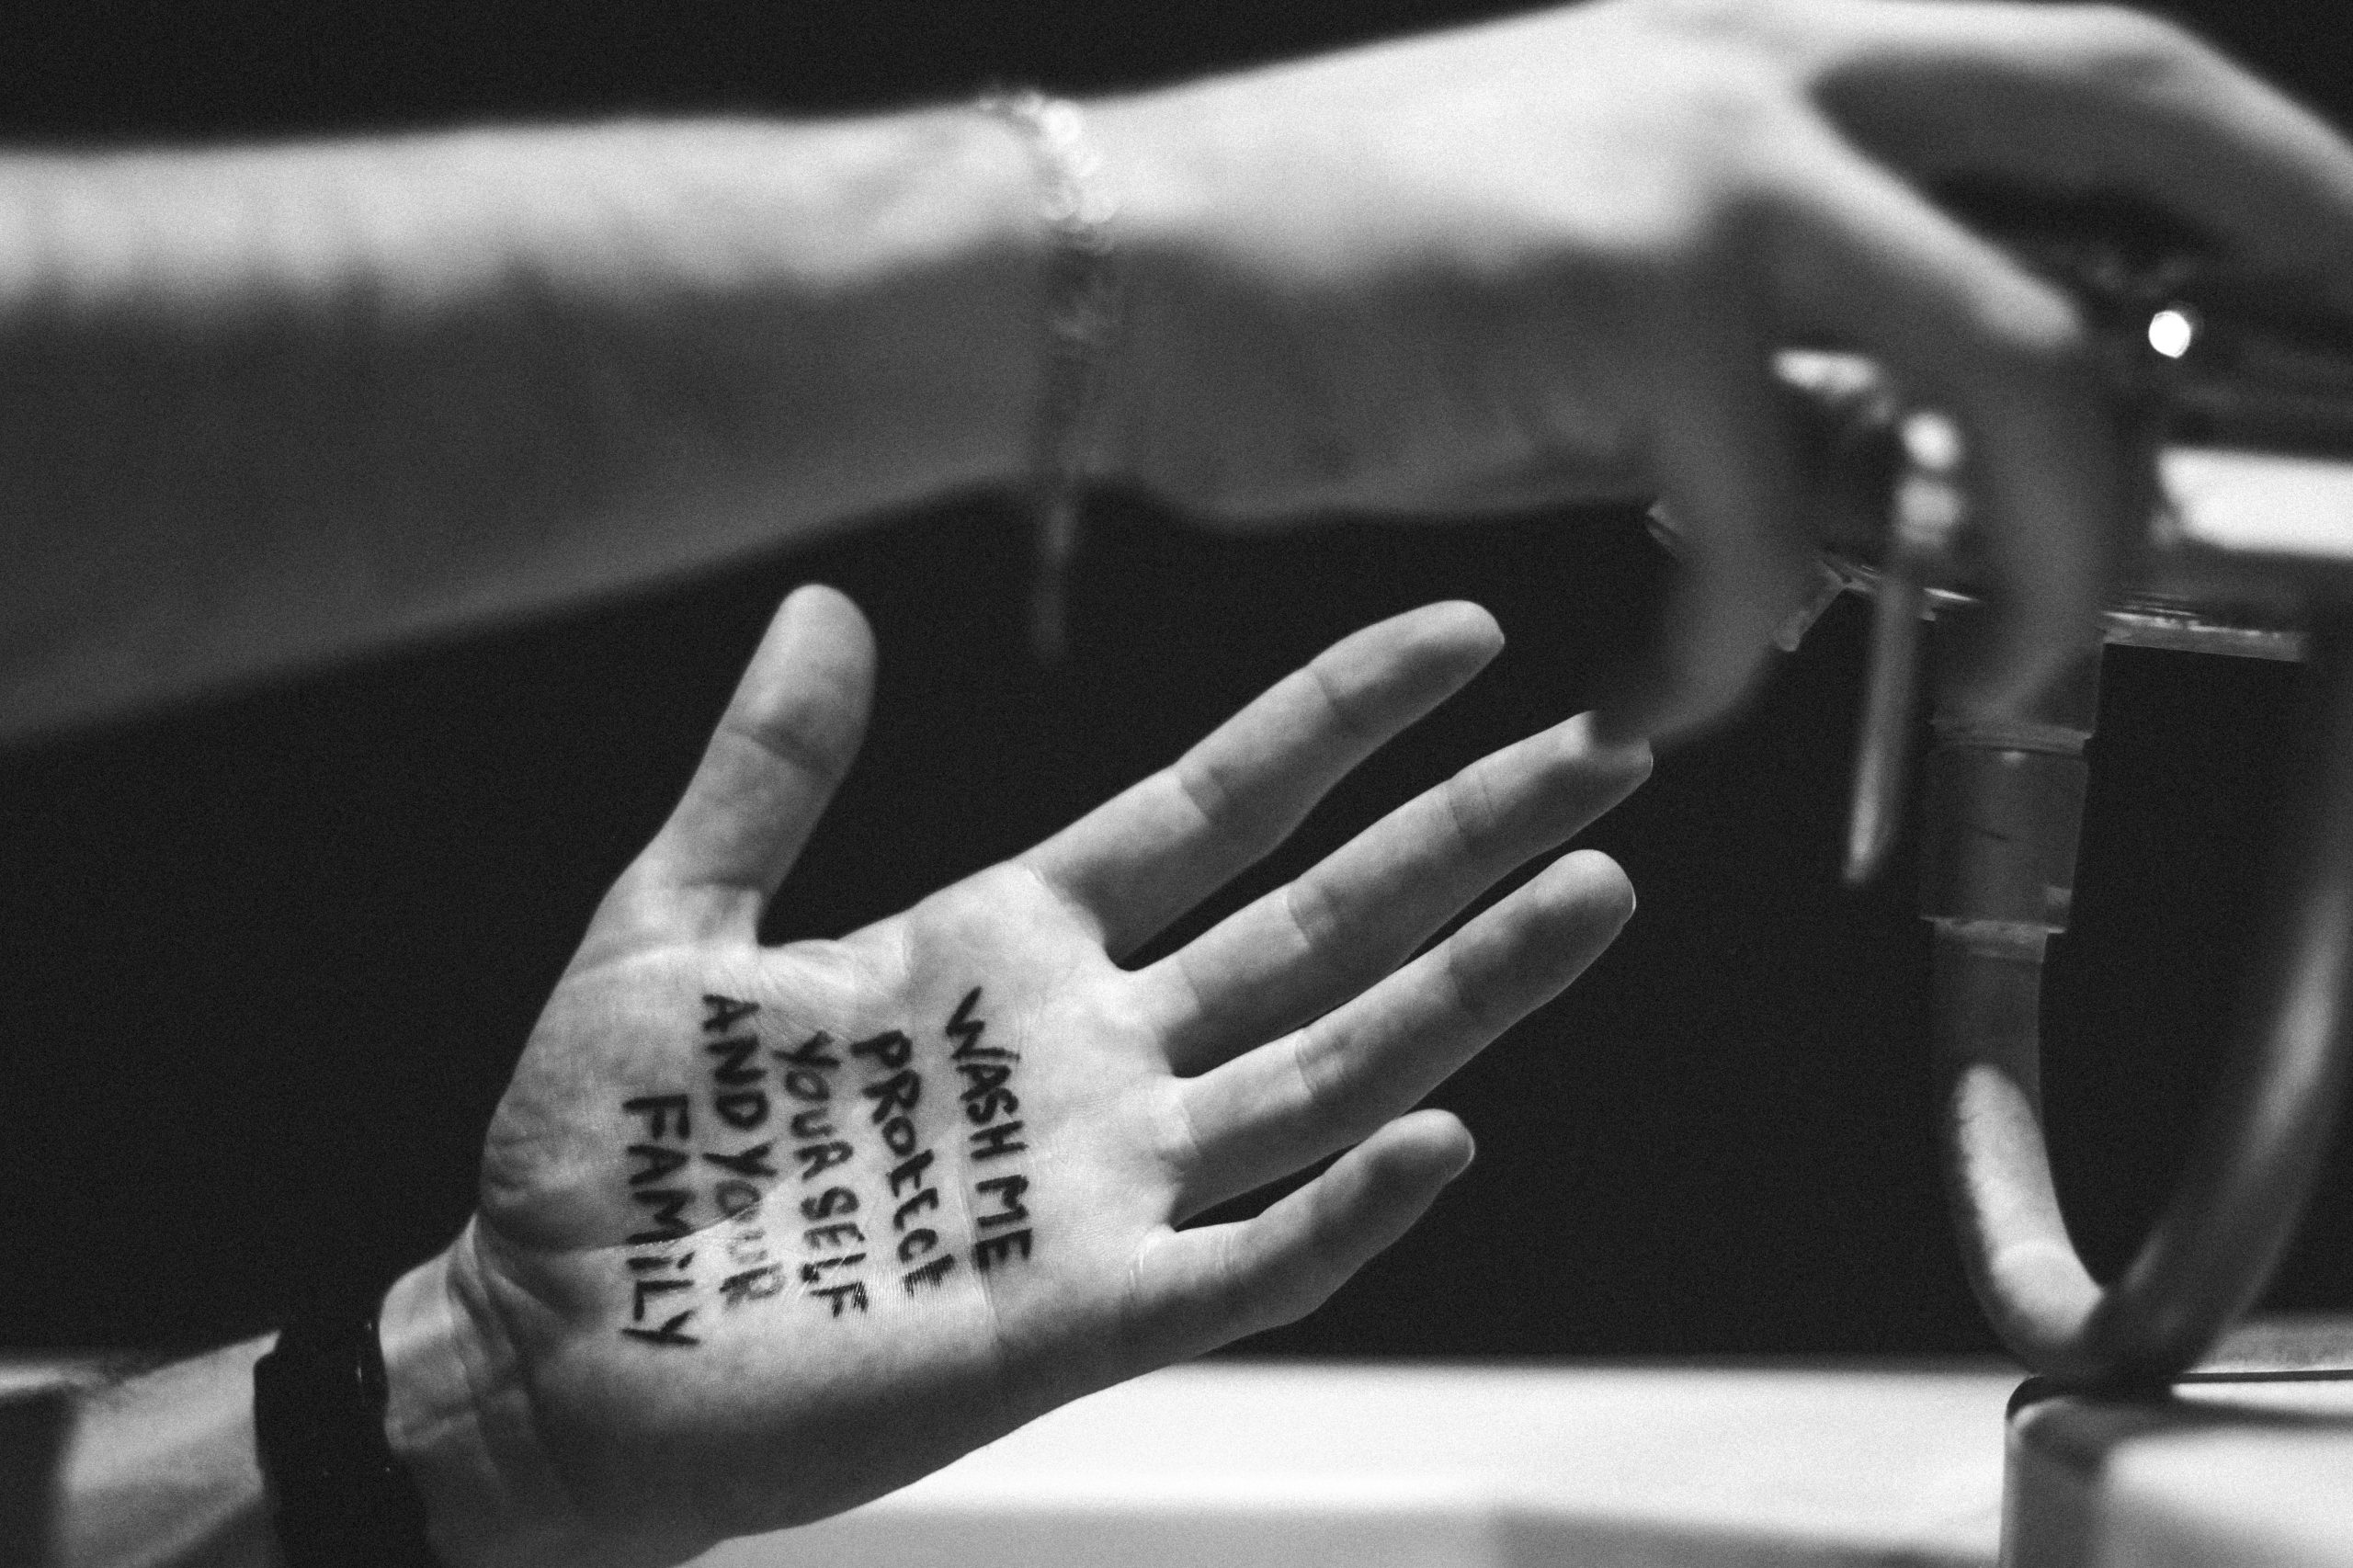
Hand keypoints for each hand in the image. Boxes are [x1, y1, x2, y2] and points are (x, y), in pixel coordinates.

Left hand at [415, 586, 1646, 1566]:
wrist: (544, 1350)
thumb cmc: (607, 1148)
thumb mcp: (675, 923)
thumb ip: (767, 774)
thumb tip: (828, 604)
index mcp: (1010, 943)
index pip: (1218, 806)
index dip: (1339, 719)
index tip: (1462, 633)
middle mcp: (1092, 1054)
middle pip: (1322, 924)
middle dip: (1466, 835)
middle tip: (1612, 748)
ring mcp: (1101, 1185)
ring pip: (1326, 1070)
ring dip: (1465, 990)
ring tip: (1596, 894)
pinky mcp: (1077, 1315)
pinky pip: (1246, 1259)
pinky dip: (1344, 1212)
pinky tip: (1445, 1139)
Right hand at [1092, 0, 2352, 735]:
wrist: (1105, 274)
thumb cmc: (1322, 287)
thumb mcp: (1584, 294)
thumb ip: (1758, 358)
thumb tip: (1883, 472)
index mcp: (1755, 53)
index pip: (2072, 66)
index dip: (2241, 158)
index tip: (2322, 262)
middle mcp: (1754, 71)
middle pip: (2115, 120)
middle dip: (2284, 240)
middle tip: (2350, 379)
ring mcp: (1697, 166)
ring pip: (2008, 360)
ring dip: (2046, 550)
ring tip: (1999, 668)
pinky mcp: (1615, 297)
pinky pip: (1769, 522)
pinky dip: (1743, 643)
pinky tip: (1668, 693)